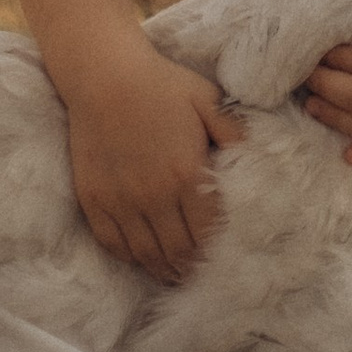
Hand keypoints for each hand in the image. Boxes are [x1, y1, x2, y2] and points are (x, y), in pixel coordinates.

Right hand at [63, 44, 243, 281]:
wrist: (103, 74)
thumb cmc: (160, 83)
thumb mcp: (208, 99)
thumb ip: (233, 132)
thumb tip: (258, 158)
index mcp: (186, 174)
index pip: (207, 232)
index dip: (217, 252)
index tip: (226, 260)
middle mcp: (153, 195)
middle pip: (179, 251)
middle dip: (193, 268)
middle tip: (203, 276)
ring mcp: (120, 201)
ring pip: (146, 254)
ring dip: (165, 270)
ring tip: (177, 276)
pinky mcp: (94, 199)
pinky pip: (113, 243)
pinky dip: (131, 257)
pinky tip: (143, 259)